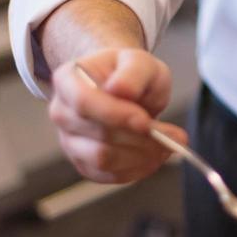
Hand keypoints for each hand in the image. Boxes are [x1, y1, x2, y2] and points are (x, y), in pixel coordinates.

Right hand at [47, 47, 186, 183]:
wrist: (124, 87)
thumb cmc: (129, 72)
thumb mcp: (139, 61)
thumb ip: (132, 73)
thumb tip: (120, 89)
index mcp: (67, 79)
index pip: (84, 103)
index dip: (116, 115)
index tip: (146, 121)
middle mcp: (62, 112)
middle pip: (98, 134)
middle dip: (140, 137)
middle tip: (174, 135)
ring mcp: (70, 141)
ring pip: (104, 159)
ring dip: (142, 156)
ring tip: (168, 144)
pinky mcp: (84, 164)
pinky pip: (110, 176)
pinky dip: (138, 169)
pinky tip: (156, 155)